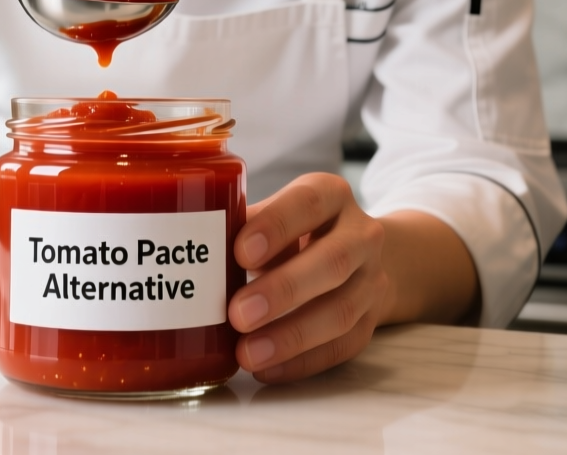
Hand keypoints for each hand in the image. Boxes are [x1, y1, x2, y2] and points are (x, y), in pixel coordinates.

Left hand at [228, 174, 389, 382]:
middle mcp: (361, 234)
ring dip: (292, 336)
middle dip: (283, 290)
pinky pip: (343, 346)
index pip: (309, 203)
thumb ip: (243, 227)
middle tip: (237, 313)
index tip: (240, 253)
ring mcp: (371, 280)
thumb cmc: (297, 231)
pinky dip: (303, 362)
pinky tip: (267, 369)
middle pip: (333, 261)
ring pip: (342, 311)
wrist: (358, 253)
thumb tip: (195, 253)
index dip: (276, 227)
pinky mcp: (371, 320)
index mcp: (331, 196)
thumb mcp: (275, 215)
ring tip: (247, 353)